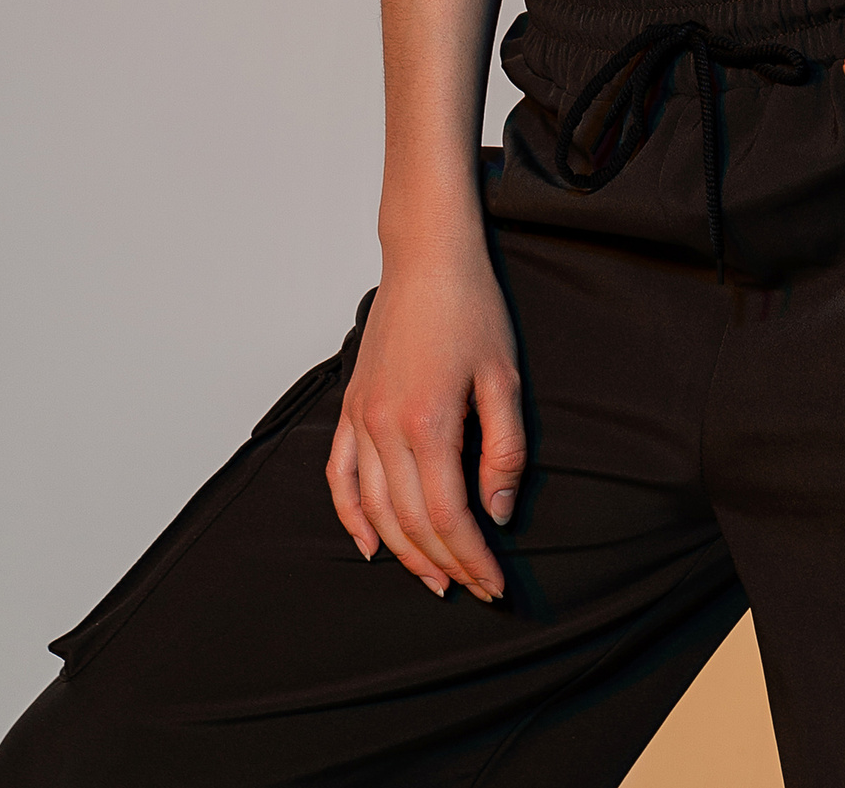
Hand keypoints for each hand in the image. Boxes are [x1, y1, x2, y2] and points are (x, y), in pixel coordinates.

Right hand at [325, 246, 524, 600]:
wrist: (428, 257)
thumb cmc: (473, 307)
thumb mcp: (504, 376)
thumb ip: (504, 450)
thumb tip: (498, 512)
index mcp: (428, 422)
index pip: (448, 515)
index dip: (471, 556)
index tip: (494, 582)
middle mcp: (386, 428)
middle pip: (411, 520)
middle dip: (444, 562)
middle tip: (471, 588)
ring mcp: (361, 418)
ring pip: (375, 508)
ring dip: (402, 551)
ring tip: (433, 578)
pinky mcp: (350, 406)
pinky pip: (341, 476)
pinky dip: (351, 516)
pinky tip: (370, 544)